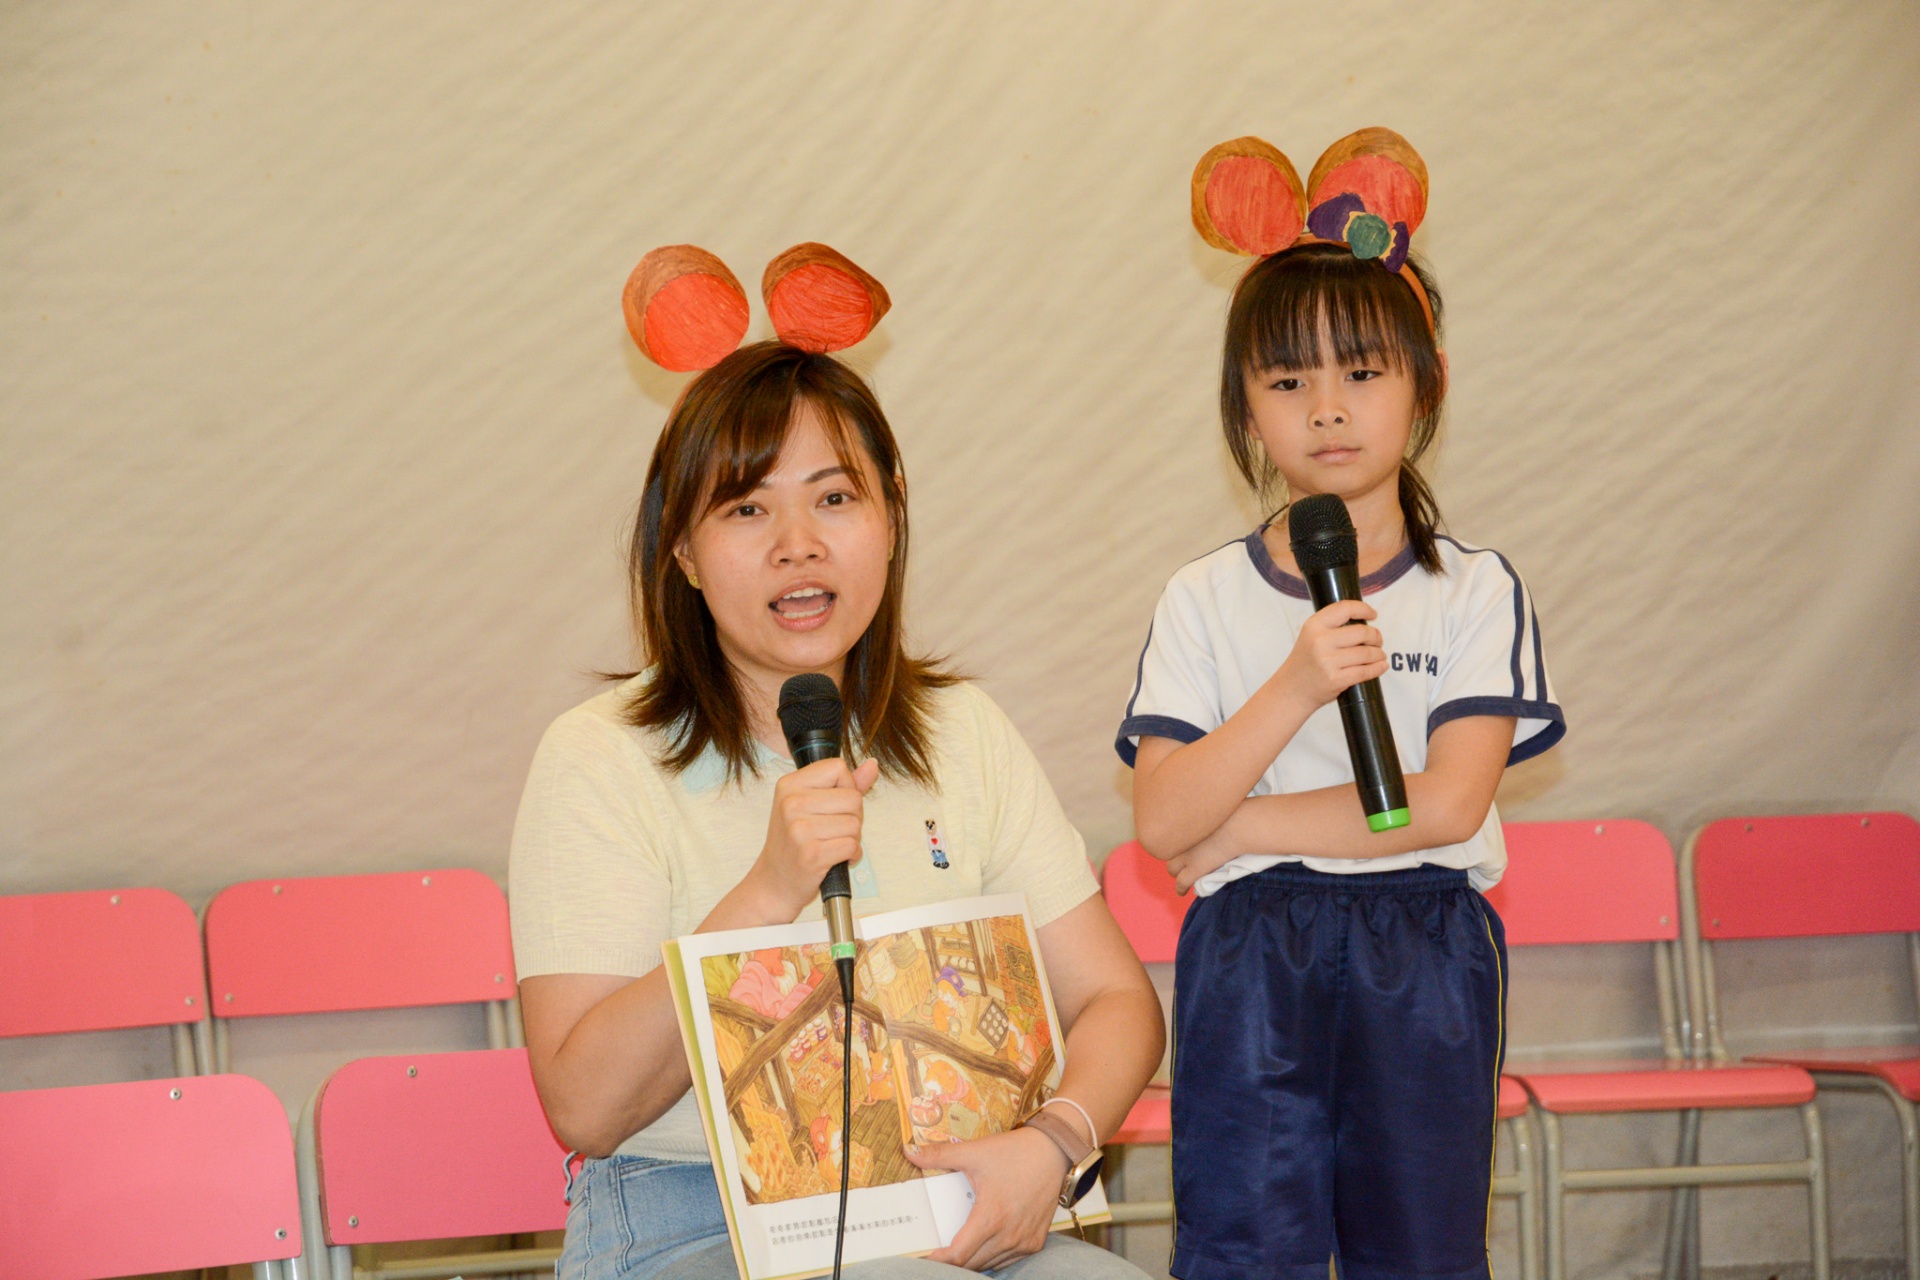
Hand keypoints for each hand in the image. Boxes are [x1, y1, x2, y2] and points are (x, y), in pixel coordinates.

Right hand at [748, 756, 880, 919]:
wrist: (774, 882)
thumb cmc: (794, 842)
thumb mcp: (810, 805)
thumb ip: (843, 784)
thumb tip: (872, 765)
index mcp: (789, 785)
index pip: (838, 768)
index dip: (845, 788)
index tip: (833, 805)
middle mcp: (791, 803)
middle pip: (852, 797)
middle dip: (853, 817)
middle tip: (832, 830)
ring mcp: (799, 829)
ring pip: (855, 823)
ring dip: (852, 838)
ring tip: (831, 844)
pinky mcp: (812, 854)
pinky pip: (852, 845)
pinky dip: (852, 854)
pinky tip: (836, 858)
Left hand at [907, 1128, 1065, 1270]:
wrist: (1055, 1151)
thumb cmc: (1015, 1153)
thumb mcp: (975, 1152)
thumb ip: (939, 1155)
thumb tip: (909, 1152)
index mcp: (992, 1217)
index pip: (959, 1255)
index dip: (939, 1260)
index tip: (925, 1255)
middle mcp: (1009, 1235)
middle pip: (972, 1264)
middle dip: (952, 1262)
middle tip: (937, 1252)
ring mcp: (1025, 1242)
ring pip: (989, 1264)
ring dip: (971, 1261)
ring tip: (956, 1250)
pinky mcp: (1035, 1242)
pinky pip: (1007, 1260)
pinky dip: (991, 1258)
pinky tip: (982, 1246)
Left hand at [1165, 818, 1241, 894]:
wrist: (1238, 826)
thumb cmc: (1235, 813)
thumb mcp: (1215, 811)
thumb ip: (1207, 818)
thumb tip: (1210, 816)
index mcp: (1183, 823)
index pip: (1170, 836)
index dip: (1177, 843)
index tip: (1183, 845)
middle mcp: (1180, 839)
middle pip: (1167, 852)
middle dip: (1173, 856)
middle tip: (1183, 860)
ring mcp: (1186, 855)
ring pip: (1171, 869)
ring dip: (1176, 873)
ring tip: (1180, 878)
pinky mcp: (1195, 868)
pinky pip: (1181, 882)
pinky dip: (1180, 888)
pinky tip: (1181, 892)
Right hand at [1275, 599, 1385, 710]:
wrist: (1292, 690)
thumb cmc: (1305, 662)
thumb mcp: (1311, 636)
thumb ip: (1332, 627)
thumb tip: (1365, 622)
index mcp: (1314, 625)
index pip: (1345, 608)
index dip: (1364, 609)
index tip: (1373, 615)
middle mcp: (1320, 641)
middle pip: (1362, 632)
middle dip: (1376, 636)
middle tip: (1378, 641)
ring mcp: (1328, 661)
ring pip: (1366, 653)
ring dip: (1378, 654)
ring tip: (1379, 655)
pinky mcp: (1336, 679)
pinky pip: (1365, 671)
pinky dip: (1377, 668)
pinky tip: (1381, 666)